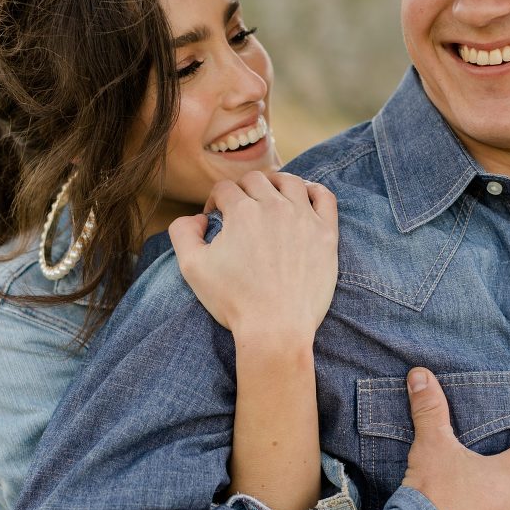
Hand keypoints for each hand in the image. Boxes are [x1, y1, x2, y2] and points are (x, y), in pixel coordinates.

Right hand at [169, 171, 337, 344]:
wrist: (276, 329)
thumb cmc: (233, 301)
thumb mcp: (191, 267)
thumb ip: (183, 232)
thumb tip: (198, 218)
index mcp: (242, 212)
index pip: (224, 189)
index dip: (214, 200)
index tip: (215, 216)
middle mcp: (274, 207)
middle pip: (255, 180)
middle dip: (241, 189)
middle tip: (239, 208)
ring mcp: (304, 218)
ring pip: (289, 181)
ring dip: (275, 183)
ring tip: (270, 195)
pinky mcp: (326, 234)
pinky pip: (325, 198)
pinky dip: (314, 190)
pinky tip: (305, 196)